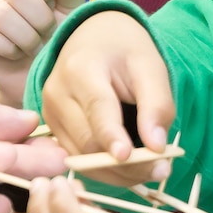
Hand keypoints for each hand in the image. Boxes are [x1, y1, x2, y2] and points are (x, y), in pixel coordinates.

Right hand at [0, 0, 85, 107]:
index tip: (52, 5)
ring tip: (33, 45)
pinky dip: (9, 49)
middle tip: (46, 32)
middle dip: (40, 18)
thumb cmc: (53, 31)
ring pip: (0, 14)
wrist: (35, 71)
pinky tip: (15, 53)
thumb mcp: (70, 7)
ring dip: (26, 36)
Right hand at [40, 12, 174, 185]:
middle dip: (125, 164)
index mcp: (80, 68)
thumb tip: (157, 147)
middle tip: (163, 170)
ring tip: (152, 171)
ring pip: (81, 158)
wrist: (95, 39)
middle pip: (88, 141)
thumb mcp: (151, 68)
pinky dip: (104, 170)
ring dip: (117, 173)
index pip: (97, 108)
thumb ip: (157, 105)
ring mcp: (49, 114)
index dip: (112, 136)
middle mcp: (56, 93)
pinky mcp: (52, 129)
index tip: (128, 156)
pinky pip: (77, 159)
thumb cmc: (126, 51)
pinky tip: (130, 169)